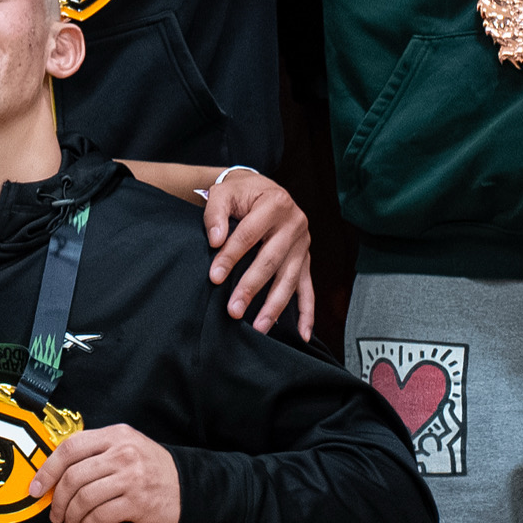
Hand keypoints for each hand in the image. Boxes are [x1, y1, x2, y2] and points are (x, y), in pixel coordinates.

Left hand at [38, 423, 181, 522]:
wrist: (189, 488)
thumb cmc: (151, 469)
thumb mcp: (127, 446)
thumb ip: (96, 451)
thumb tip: (55, 471)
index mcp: (116, 435)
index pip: (70, 447)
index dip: (47, 469)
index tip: (36, 487)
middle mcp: (123, 453)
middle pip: (73, 476)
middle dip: (57, 499)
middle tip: (54, 513)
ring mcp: (131, 477)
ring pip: (84, 497)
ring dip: (71, 516)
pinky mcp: (138, 502)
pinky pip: (100, 515)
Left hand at [199, 169, 313, 340]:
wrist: (261, 188)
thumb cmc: (240, 193)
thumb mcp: (224, 192)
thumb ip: (215, 213)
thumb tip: (215, 240)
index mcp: (275, 204)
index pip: (249, 236)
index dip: (231, 257)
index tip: (214, 277)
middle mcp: (295, 224)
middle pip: (271, 261)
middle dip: (251, 288)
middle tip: (233, 310)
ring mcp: (303, 244)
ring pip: (289, 279)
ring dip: (274, 306)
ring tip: (259, 328)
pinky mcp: (305, 259)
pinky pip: (308, 288)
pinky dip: (307, 312)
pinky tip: (303, 334)